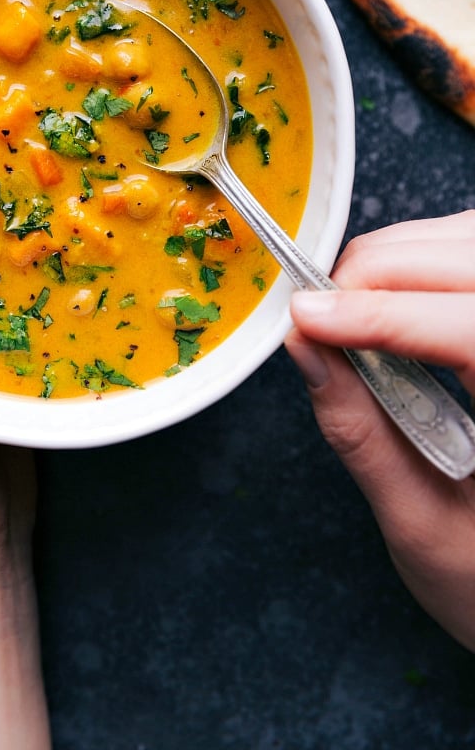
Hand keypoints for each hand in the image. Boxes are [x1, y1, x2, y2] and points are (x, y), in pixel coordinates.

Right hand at [286, 210, 474, 650]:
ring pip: (469, 239)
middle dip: (380, 272)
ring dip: (401, 257)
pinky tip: (392, 296)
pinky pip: (472, 251)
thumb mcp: (425, 526)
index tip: (307, 318)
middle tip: (315, 315)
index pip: (467, 327)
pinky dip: (425, 257)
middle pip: (467, 261)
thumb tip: (306, 348)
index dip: (380, 313)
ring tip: (349, 307)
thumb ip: (362, 432)